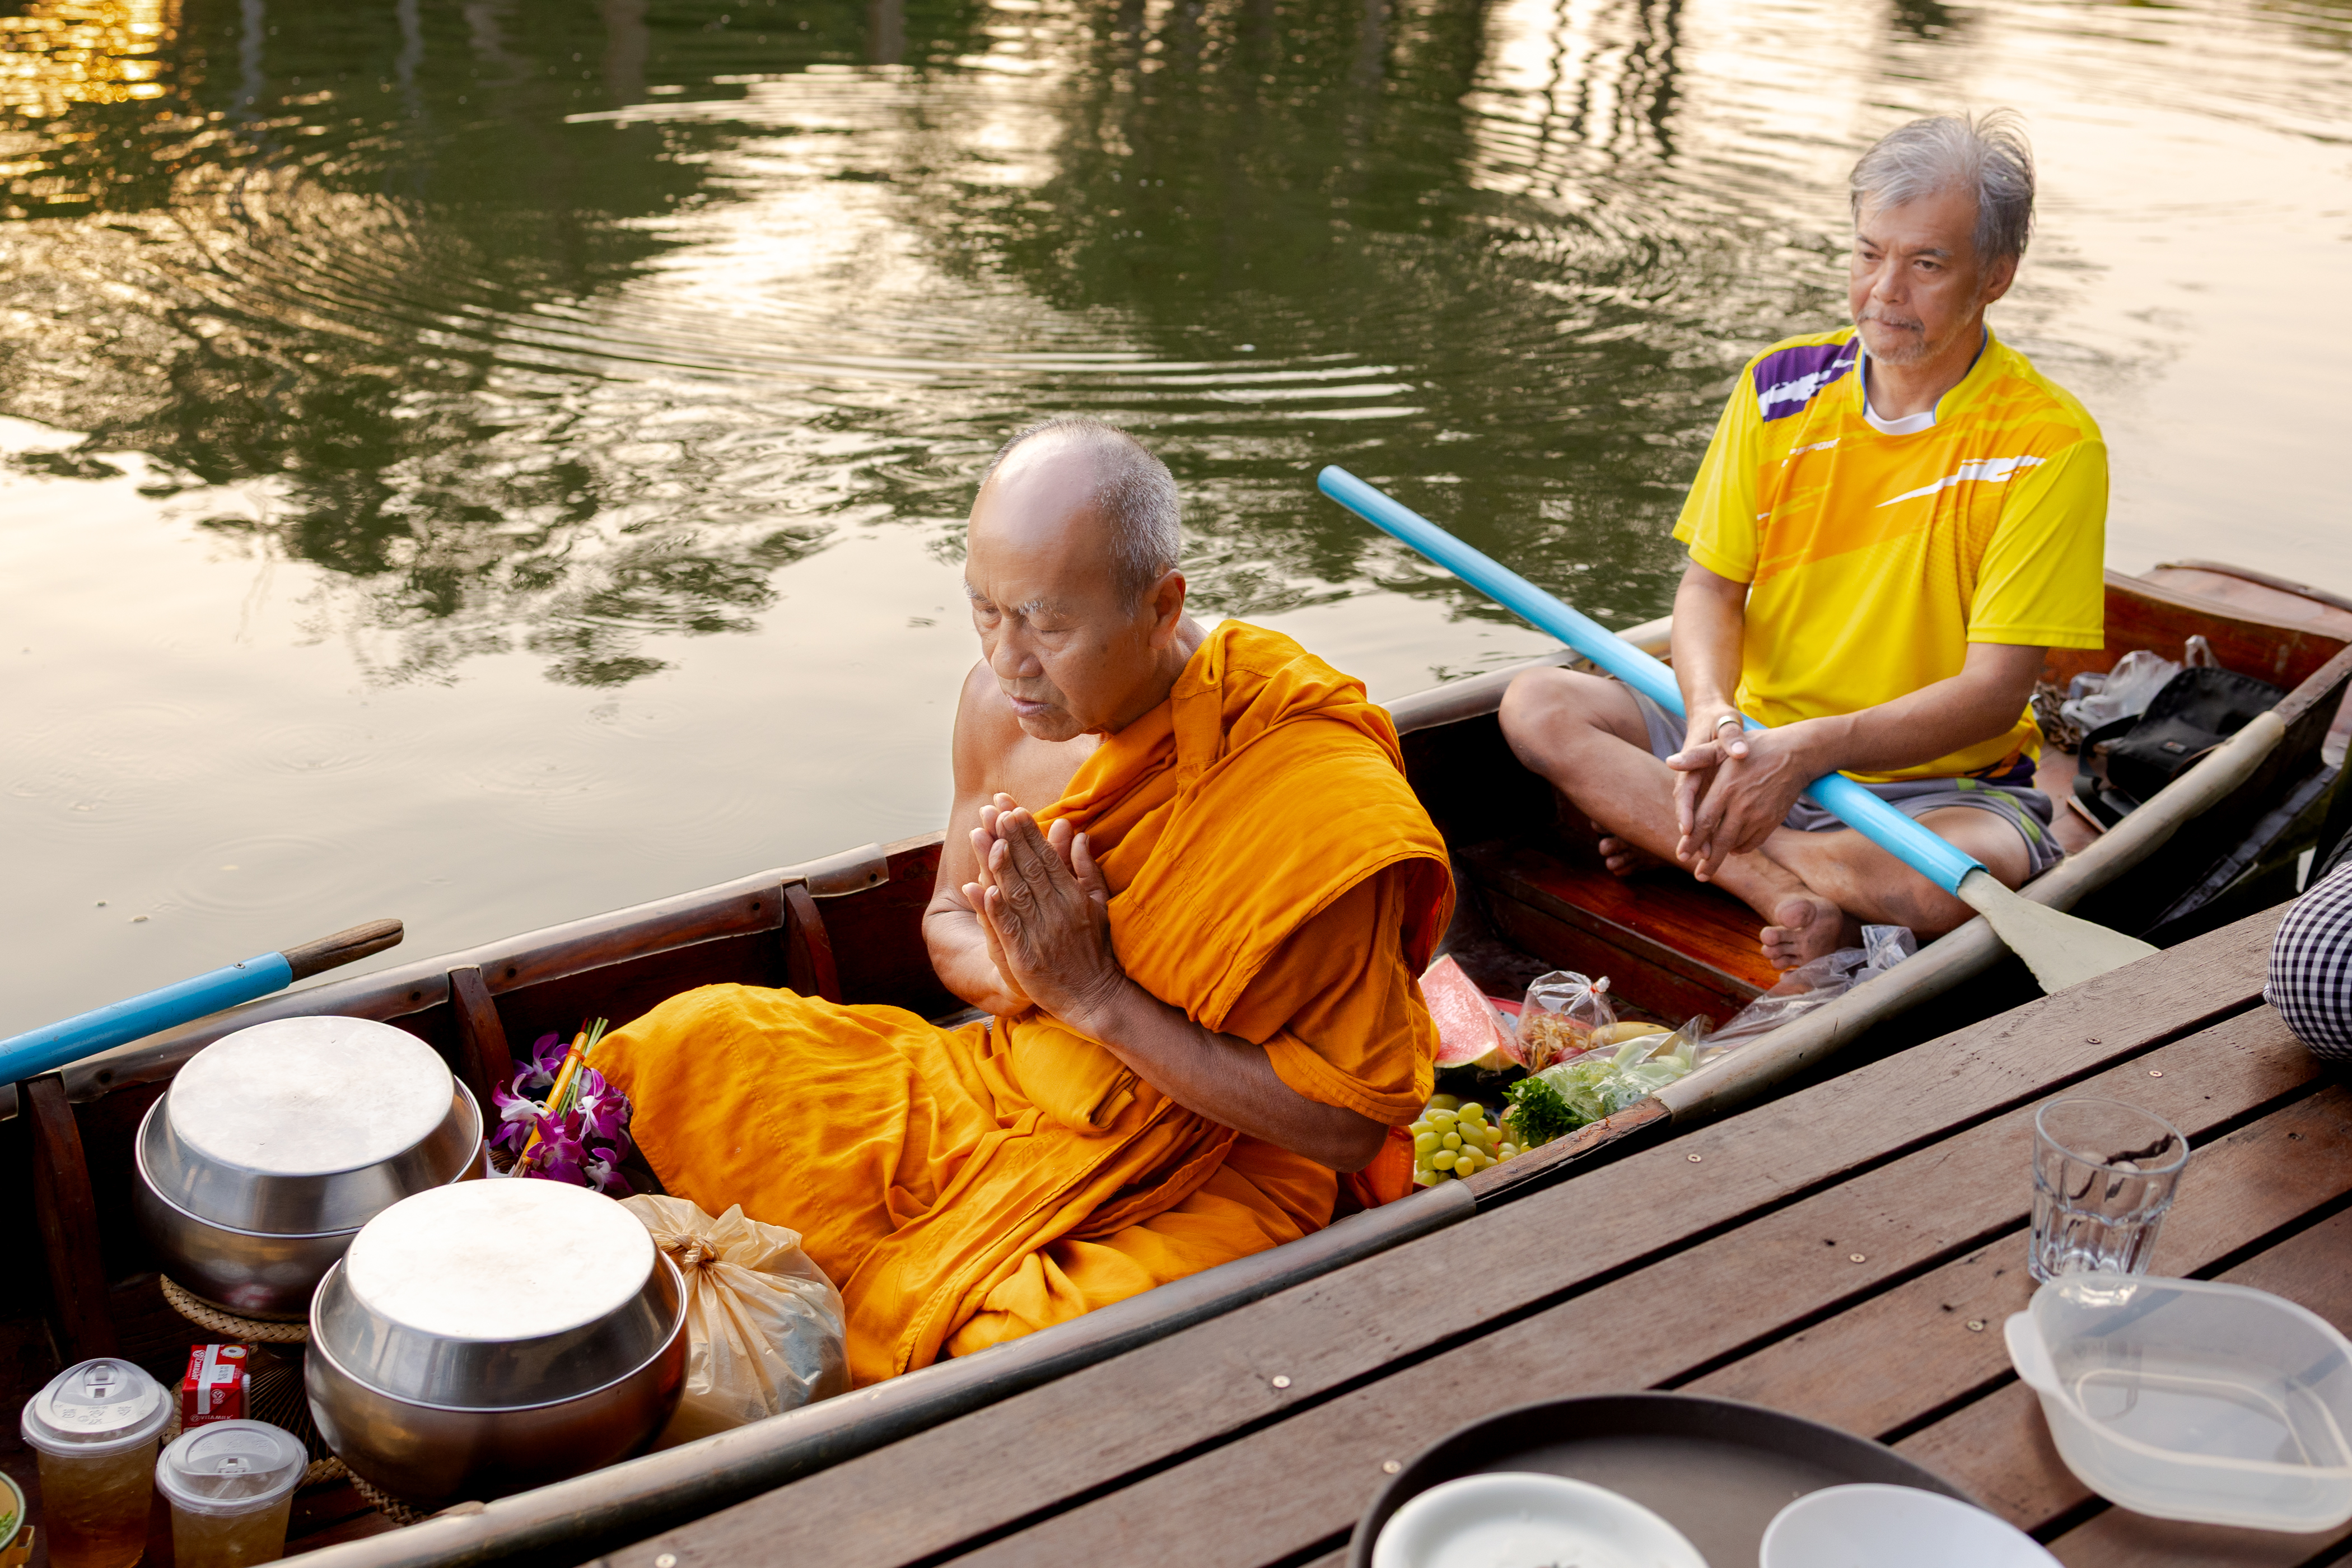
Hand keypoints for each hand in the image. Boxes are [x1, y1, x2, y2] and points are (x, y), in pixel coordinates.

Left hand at [965, 801, 1125, 1033]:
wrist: (1095, 997)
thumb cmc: (1094, 950)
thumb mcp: (1097, 905)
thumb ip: (1085, 869)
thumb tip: (1078, 834)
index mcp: (1073, 896)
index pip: (1047, 858)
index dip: (1028, 832)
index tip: (1012, 808)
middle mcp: (1057, 911)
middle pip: (1029, 868)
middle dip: (1010, 837)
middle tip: (993, 810)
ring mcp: (1041, 934)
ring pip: (1015, 892)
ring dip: (995, 863)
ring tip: (980, 835)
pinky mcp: (1025, 959)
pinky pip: (1007, 929)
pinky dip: (993, 909)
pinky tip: (979, 888)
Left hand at [1672, 722, 1818, 878]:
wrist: (1796, 754)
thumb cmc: (1754, 748)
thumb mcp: (1723, 747)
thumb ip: (1696, 757)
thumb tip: (1669, 762)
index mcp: (1725, 789)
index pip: (1703, 822)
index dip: (1691, 842)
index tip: (1681, 856)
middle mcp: (1741, 806)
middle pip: (1720, 841)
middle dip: (1708, 861)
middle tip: (1699, 876)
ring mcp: (1759, 815)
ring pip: (1736, 844)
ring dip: (1723, 856)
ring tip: (1711, 866)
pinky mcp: (1773, 820)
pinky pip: (1753, 842)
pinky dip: (1741, 848)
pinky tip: (1733, 849)